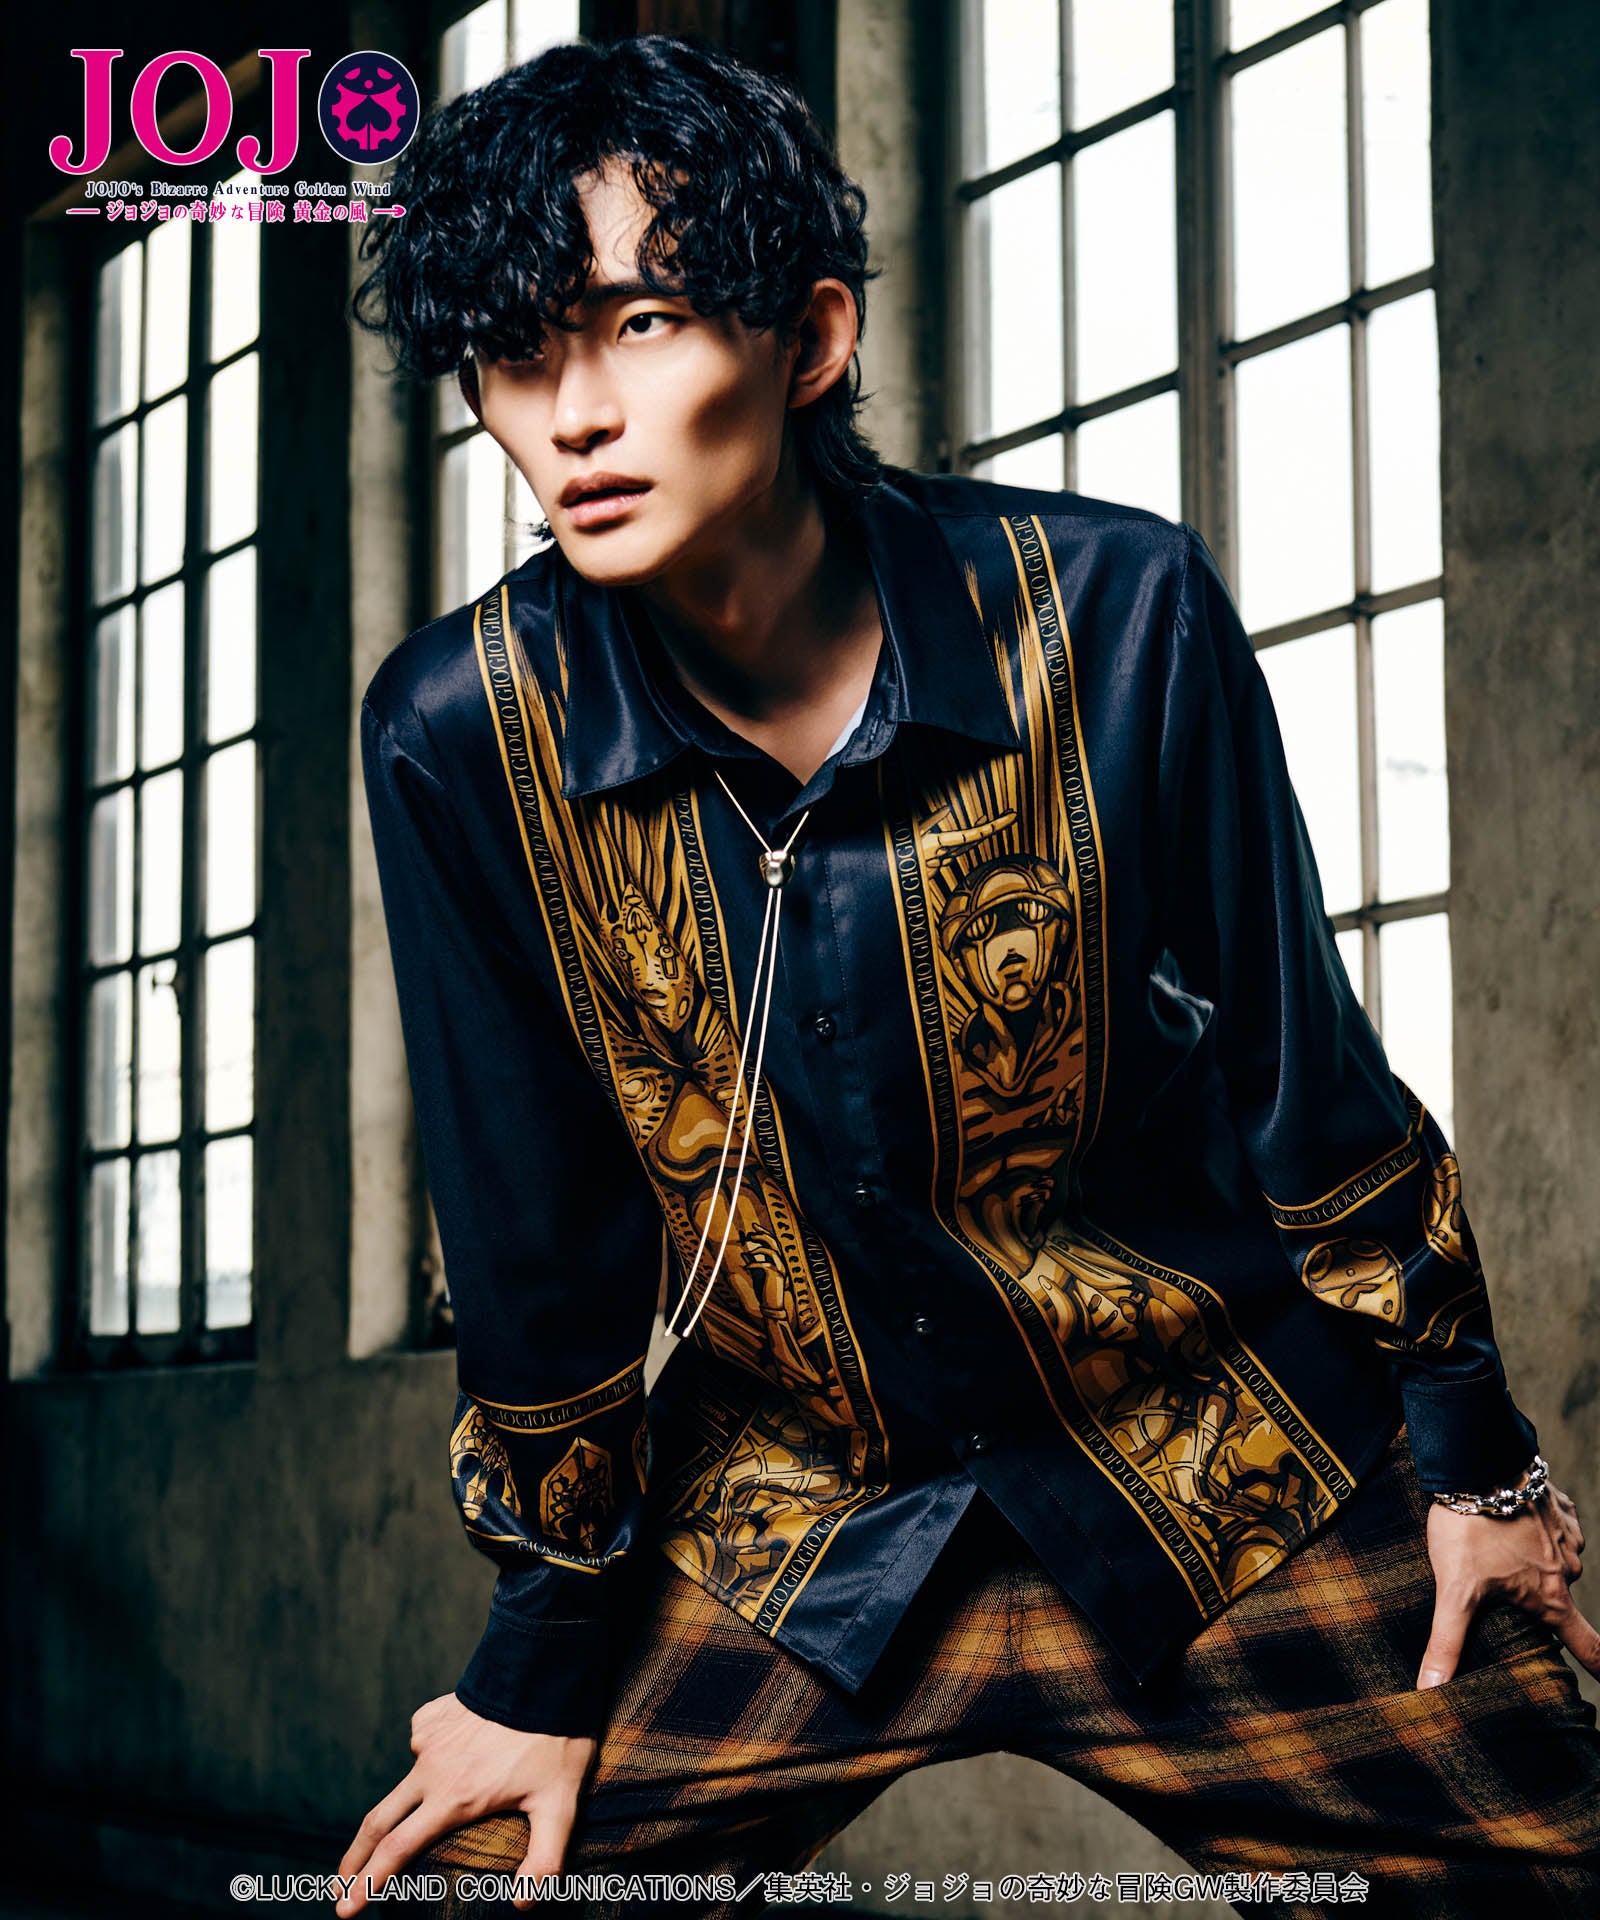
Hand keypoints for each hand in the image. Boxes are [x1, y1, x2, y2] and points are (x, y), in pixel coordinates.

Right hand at [333, 1692, 597, 1914]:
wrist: (544, 1666)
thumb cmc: (555, 1738)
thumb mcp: (559, 1803)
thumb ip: (544, 1857)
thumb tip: (524, 1906)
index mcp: (454, 1798)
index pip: (397, 1850)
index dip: (368, 1882)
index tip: (345, 1908)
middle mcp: (432, 1770)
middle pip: (379, 1822)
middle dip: (354, 1860)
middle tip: (339, 1888)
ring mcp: (430, 1739)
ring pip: (403, 1783)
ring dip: (393, 1811)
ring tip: (401, 1827)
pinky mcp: (434, 1714)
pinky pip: (423, 1744)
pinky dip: (429, 1760)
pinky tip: (451, 1758)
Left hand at [1417, 1476, 1598, 1686]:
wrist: (1478, 1461)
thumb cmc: (1469, 1529)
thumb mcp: (1454, 1590)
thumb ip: (1447, 1642)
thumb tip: (1430, 1690)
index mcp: (1550, 1597)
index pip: (1589, 1647)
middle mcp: (1568, 1569)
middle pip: (1559, 1598)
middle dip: (1538, 1598)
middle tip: (1502, 1586)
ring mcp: (1567, 1534)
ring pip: (1554, 1559)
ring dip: (1530, 1558)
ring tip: (1494, 1546)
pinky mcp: (1558, 1504)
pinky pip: (1551, 1524)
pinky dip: (1532, 1525)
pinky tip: (1506, 1517)